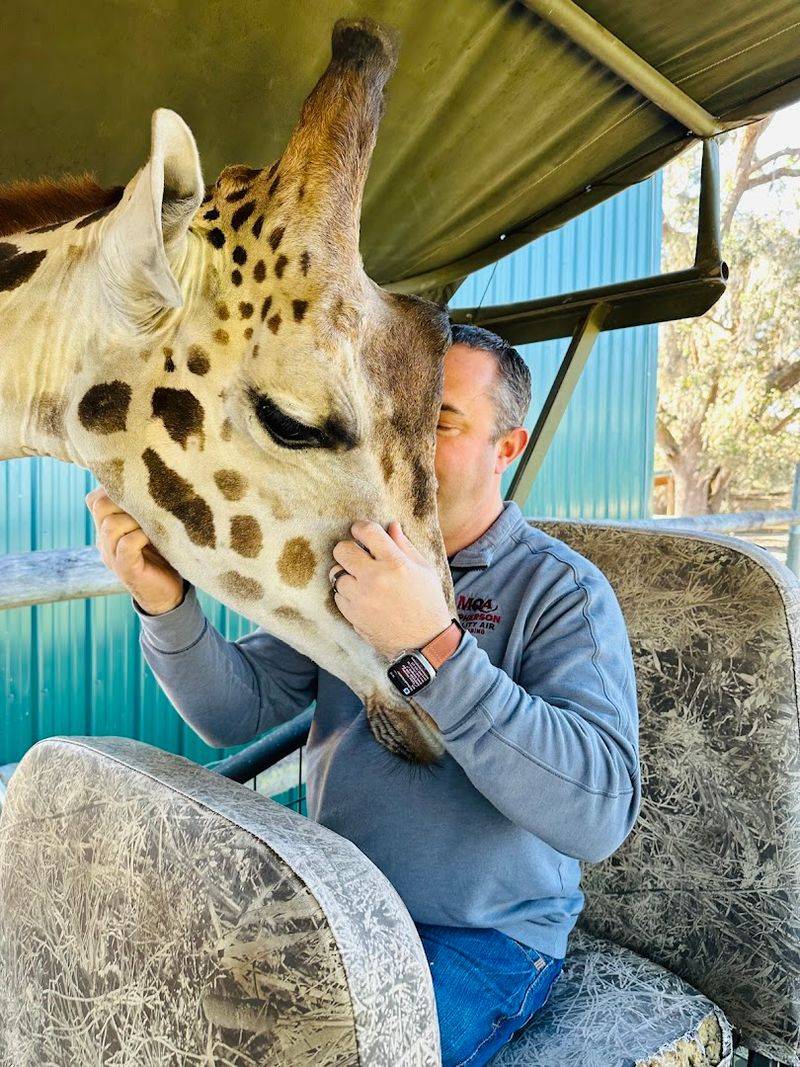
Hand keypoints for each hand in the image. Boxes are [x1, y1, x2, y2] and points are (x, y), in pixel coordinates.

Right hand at [85, 487, 184, 614]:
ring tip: (153, 525)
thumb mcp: (152, 527)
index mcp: (108, 528)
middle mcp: (105, 540)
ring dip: (135, 519)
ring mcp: (112, 555)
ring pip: (111, 525)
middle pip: (99, 505)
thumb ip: (145, 509)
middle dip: (124, 499)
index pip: (95, 499)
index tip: (139, 490)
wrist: (169, 594)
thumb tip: (156, 477)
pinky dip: (141, 537)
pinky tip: (154, 539)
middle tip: (148, 507)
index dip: (113, 488)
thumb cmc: (164, 555)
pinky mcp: (126, 569)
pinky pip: (125, 545)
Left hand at [329, 519, 451, 659]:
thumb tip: (391, 526)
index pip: (367, 532)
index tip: (360, 531)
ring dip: (346, 573)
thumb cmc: (428, 603)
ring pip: (336, 573)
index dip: (360, 527)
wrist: (424, 642)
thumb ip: (405, 546)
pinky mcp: (352, 615)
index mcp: (395, 563)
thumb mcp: (424, 570)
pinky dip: (346, 593)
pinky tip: (361, 596)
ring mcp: (361, 598)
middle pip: (342, 550)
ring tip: (360, 579)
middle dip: (347, 548)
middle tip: (356, 554)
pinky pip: (337, 595)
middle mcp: (375, 579)